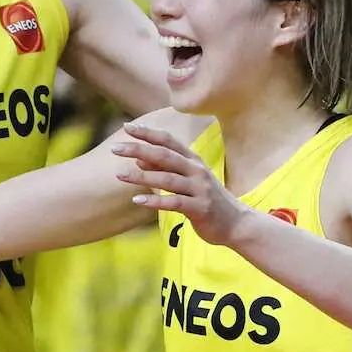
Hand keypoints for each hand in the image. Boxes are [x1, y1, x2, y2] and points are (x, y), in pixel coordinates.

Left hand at [111, 121, 247, 244]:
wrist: (236, 223)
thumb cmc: (206, 200)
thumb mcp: (186, 181)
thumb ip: (164, 170)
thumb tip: (138, 160)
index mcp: (193, 160)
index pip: (168, 141)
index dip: (148, 133)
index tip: (127, 127)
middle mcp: (197, 170)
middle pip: (165, 156)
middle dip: (139, 150)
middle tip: (115, 148)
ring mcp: (200, 189)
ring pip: (167, 179)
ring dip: (142, 177)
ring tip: (119, 175)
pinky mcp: (200, 208)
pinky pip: (174, 202)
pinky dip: (155, 201)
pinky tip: (137, 201)